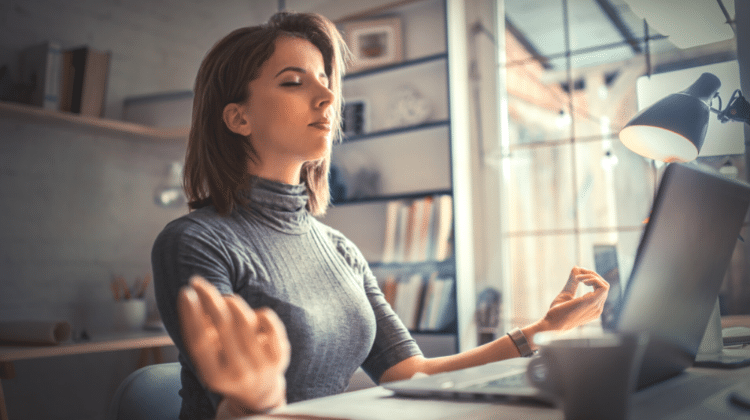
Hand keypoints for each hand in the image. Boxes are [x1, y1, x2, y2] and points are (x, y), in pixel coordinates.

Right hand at [178, 276, 289, 414]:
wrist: (259, 392)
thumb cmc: (228, 365)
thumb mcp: (211, 358)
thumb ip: (202, 333)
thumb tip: (195, 298)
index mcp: (214, 376)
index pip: (199, 341)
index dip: (191, 314)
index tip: (185, 292)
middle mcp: (238, 372)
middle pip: (222, 326)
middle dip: (209, 299)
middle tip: (198, 282)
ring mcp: (261, 365)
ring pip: (245, 321)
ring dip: (232, 303)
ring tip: (226, 298)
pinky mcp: (280, 357)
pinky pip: (269, 324)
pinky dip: (261, 313)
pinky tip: (254, 313)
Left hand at [541, 266, 608, 330]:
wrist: (551, 323)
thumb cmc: (557, 312)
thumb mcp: (566, 293)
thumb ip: (573, 283)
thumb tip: (576, 268)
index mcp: (593, 308)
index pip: (601, 290)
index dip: (591, 279)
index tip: (577, 275)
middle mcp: (597, 309)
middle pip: (604, 286)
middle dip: (592, 275)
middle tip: (578, 273)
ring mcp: (596, 307)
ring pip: (604, 285)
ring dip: (591, 276)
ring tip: (578, 277)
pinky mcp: (592, 303)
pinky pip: (602, 286)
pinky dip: (592, 279)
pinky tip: (579, 280)